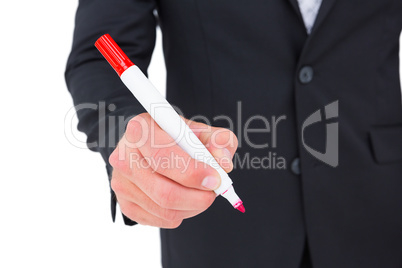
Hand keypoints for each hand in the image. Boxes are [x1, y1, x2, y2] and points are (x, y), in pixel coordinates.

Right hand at [109, 113, 237, 227]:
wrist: (153, 147)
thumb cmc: (178, 138)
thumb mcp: (202, 131)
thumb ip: (219, 140)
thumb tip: (222, 162)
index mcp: (140, 130)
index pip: (164, 157)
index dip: (193, 172)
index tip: (216, 178)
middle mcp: (124, 156)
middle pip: (164, 191)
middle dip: (197, 197)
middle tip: (214, 191)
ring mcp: (121, 183)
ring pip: (165, 209)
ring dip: (192, 206)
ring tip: (201, 192)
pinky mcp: (125, 203)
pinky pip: (161, 219)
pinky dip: (182, 213)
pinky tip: (186, 197)